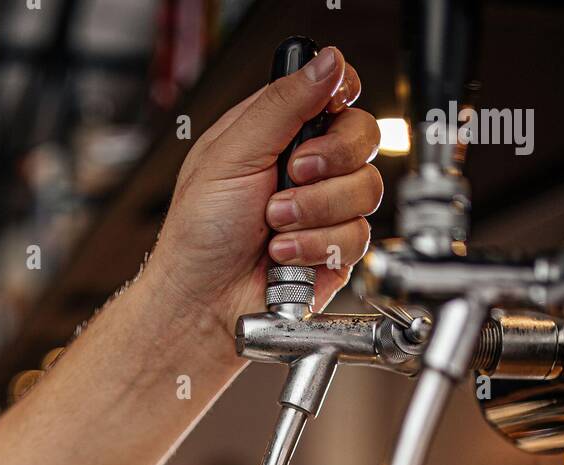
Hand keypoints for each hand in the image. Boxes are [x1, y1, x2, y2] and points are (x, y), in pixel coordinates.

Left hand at [147, 45, 381, 354]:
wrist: (203, 305)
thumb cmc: (199, 236)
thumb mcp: (229, 155)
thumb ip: (280, 105)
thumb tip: (324, 61)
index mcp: (277, 131)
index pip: (333, 91)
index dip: (341, 93)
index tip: (329, 109)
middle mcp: (307, 166)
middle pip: (362, 136)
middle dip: (328, 160)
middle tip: (291, 176)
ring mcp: (324, 208)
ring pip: (365, 189)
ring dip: (315, 210)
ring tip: (273, 226)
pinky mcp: (336, 250)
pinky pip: (356, 236)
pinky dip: (317, 246)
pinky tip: (284, 254)